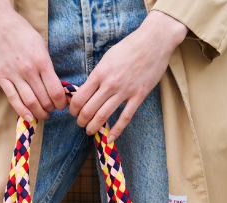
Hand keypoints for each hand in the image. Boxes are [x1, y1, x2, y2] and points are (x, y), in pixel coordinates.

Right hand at [0, 0, 67, 119]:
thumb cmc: (21, 32)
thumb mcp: (41, 45)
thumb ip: (47, 65)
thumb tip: (56, 84)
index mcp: (42, 60)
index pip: (56, 90)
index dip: (61, 102)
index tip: (62, 104)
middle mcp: (29, 70)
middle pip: (44, 99)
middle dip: (51, 108)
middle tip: (53, 109)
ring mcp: (14, 74)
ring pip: (30, 102)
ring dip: (39, 113)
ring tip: (43, 114)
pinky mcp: (1, 78)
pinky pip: (13, 99)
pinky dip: (23, 112)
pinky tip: (29, 117)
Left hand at [70, 10, 186, 140]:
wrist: (153, 41)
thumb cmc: (129, 47)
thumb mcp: (107, 58)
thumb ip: (98, 75)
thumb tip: (87, 90)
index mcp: (99, 73)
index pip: (79, 97)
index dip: (73, 109)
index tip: (73, 112)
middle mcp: (109, 84)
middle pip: (88, 110)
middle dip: (81, 120)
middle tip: (80, 123)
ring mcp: (125, 91)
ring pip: (103, 115)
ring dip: (93, 127)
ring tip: (89, 131)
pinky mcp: (139, 95)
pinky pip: (125, 117)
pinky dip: (116, 130)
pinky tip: (110, 138)